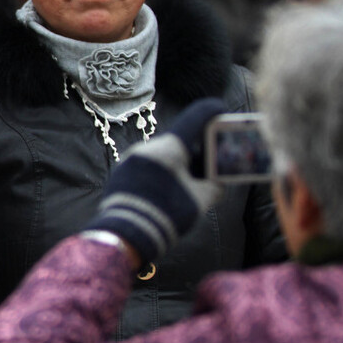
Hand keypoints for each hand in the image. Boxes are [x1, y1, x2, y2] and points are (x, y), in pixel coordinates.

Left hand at [84, 98, 226, 264]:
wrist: (127, 234)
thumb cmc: (167, 213)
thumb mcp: (200, 200)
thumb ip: (214, 186)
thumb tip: (220, 180)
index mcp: (168, 147)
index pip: (193, 119)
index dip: (210, 113)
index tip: (220, 109)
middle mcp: (147, 148)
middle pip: (177, 141)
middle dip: (195, 148)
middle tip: (210, 158)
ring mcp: (131, 160)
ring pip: (161, 156)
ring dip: (177, 163)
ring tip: (191, 180)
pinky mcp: (121, 174)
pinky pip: (147, 167)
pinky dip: (162, 172)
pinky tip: (168, 188)